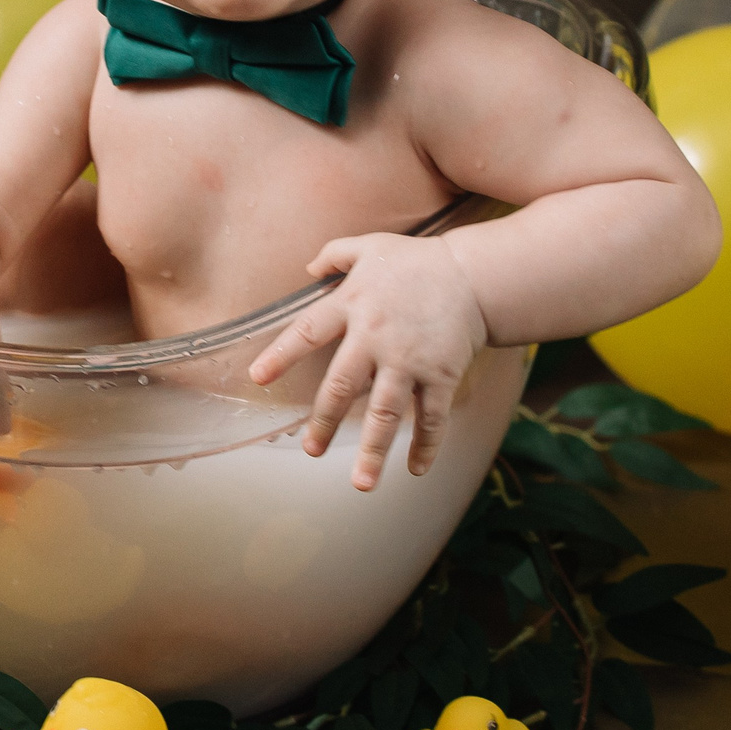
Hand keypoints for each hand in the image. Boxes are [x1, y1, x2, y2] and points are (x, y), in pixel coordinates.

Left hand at [248, 234, 487, 490]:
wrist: (473, 275)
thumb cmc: (416, 262)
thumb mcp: (371, 246)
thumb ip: (334, 254)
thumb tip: (307, 268)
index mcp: (352, 305)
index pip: (307, 332)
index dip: (280, 354)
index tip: (257, 379)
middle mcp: (376, 337)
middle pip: (342, 385)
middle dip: (324, 422)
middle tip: (311, 451)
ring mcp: (409, 359)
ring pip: (386, 412)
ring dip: (374, 451)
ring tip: (361, 483)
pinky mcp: (441, 374)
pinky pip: (431, 416)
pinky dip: (426, 444)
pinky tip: (416, 469)